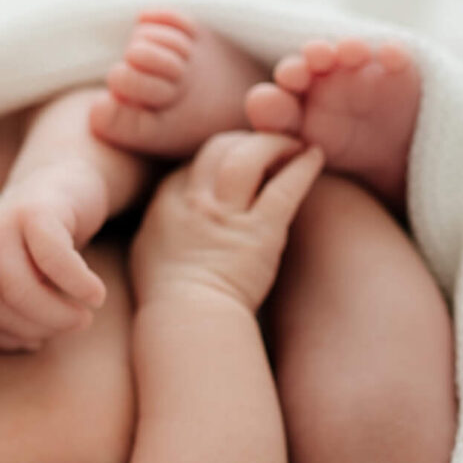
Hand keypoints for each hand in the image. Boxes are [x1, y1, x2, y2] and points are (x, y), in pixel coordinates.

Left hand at [0, 164, 108, 350]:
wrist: (67, 184)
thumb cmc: (47, 246)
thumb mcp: (27, 281)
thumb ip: (13, 312)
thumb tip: (26, 343)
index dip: (12, 339)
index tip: (39, 339)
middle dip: (41, 327)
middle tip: (75, 325)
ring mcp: (3, 224)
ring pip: (20, 288)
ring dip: (59, 313)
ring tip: (85, 314)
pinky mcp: (35, 210)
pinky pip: (52, 258)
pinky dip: (78, 284)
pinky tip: (96, 294)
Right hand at [131, 132, 324, 311]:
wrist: (187, 322)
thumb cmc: (167, 297)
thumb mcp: (148, 249)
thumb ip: (163, 220)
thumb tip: (174, 209)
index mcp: (166, 201)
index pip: (198, 160)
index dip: (223, 154)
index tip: (242, 159)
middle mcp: (195, 200)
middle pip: (221, 147)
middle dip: (247, 141)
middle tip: (270, 145)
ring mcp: (226, 214)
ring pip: (249, 157)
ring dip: (274, 144)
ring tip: (294, 143)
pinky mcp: (259, 233)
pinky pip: (284, 188)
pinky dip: (302, 168)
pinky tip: (314, 157)